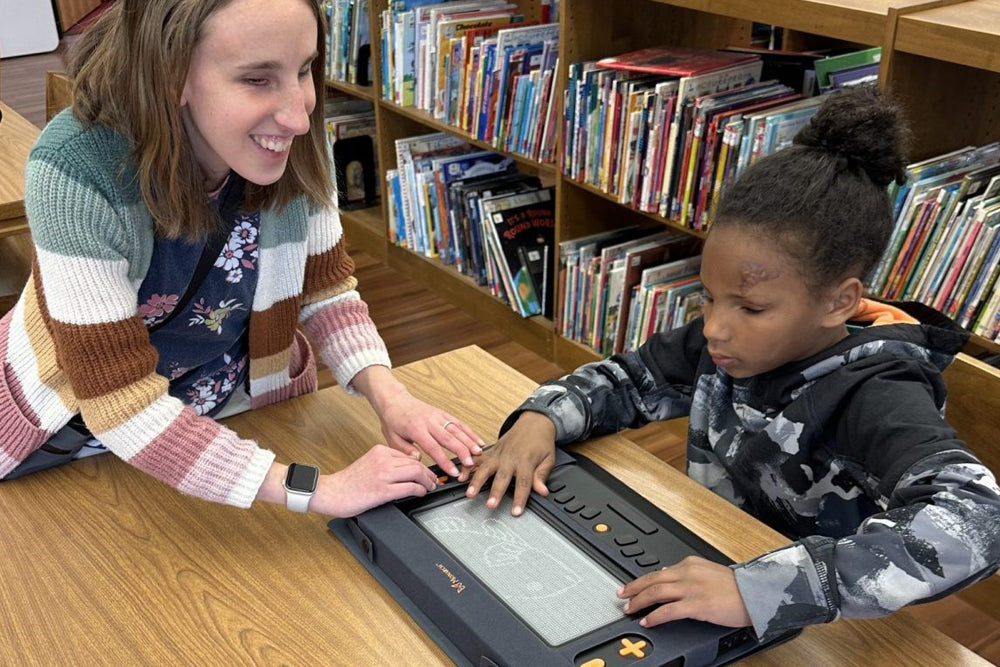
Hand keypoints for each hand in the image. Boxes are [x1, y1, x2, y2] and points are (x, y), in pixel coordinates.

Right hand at [310, 444, 437, 517]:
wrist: (331, 492)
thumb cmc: (348, 482)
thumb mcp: (369, 463)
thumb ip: (386, 463)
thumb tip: (407, 470)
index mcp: (379, 451)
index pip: (408, 456)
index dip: (422, 466)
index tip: (427, 473)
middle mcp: (382, 460)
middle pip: (416, 464)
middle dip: (429, 474)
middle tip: (433, 481)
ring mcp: (383, 474)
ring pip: (416, 473)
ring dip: (427, 482)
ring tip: (429, 487)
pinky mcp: (382, 490)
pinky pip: (410, 488)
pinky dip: (420, 490)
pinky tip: (421, 493)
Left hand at [351, 367, 484, 476]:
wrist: (394, 400)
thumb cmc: (393, 420)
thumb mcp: (392, 439)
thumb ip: (405, 451)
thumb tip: (418, 460)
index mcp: (416, 429)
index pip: (433, 447)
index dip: (445, 461)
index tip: (454, 471)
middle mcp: (429, 421)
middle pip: (449, 438)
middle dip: (462, 452)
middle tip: (471, 464)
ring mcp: (438, 416)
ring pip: (457, 429)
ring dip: (469, 441)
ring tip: (479, 453)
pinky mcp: (443, 413)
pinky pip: (459, 423)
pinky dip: (470, 432)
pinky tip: (478, 440)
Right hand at [464, 411, 556, 515]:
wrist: (534, 422)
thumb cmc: (541, 441)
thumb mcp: (548, 459)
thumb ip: (542, 476)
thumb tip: (543, 491)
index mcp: (526, 461)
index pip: (523, 483)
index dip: (519, 498)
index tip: (515, 512)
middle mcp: (510, 458)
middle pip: (502, 477)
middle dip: (495, 492)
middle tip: (490, 505)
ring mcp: (498, 454)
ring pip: (485, 468)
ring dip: (476, 481)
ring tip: (470, 493)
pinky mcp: (491, 451)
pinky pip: (477, 459)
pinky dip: (468, 466)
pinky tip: (461, 476)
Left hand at [618, 556, 751, 628]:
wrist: (755, 593)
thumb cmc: (736, 587)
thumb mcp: (709, 572)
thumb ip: (689, 574)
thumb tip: (669, 574)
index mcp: (691, 564)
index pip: (660, 571)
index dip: (642, 580)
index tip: (633, 586)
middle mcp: (688, 573)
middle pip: (652, 579)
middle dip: (633, 588)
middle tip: (621, 595)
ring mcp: (691, 588)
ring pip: (656, 592)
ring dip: (639, 601)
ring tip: (629, 609)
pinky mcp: (697, 604)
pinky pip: (669, 610)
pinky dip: (654, 616)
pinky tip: (647, 621)